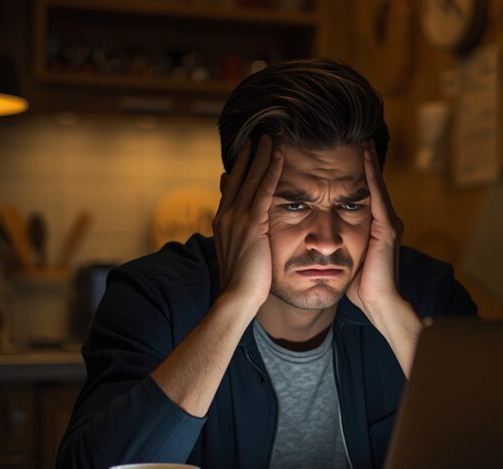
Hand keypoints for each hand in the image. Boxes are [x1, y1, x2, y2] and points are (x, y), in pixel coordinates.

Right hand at [213, 135, 283, 308]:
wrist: (236, 298)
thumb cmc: (242, 285)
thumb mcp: (238, 256)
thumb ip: (242, 239)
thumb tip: (247, 233)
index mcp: (222, 223)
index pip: (231, 189)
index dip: (239, 170)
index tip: (245, 154)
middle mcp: (226, 216)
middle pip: (239, 178)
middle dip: (248, 156)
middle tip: (256, 136)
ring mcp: (237, 219)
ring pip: (251, 179)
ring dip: (261, 156)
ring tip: (269, 138)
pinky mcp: (252, 224)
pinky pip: (264, 191)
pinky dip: (272, 172)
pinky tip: (279, 157)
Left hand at [347, 140, 404, 315]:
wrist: (380, 305)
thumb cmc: (362, 289)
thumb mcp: (347, 260)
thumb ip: (340, 245)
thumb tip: (320, 242)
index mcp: (374, 229)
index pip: (365, 195)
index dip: (357, 175)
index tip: (347, 155)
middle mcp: (385, 222)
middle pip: (373, 185)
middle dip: (366, 162)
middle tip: (359, 137)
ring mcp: (389, 224)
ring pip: (377, 185)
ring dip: (370, 162)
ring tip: (363, 140)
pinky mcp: (387, 229)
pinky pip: (377, 195)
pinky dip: (372, 175)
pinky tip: (365, 157)